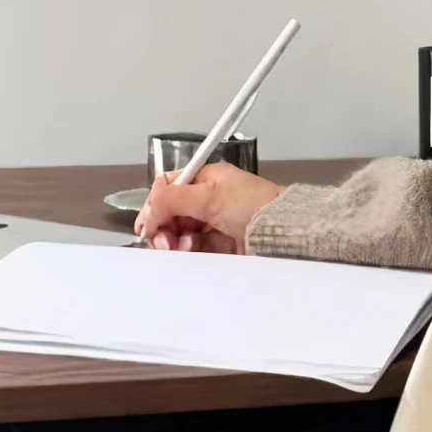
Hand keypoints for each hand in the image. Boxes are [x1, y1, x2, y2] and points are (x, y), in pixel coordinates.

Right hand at [134, 161, 283, 252]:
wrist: (284, 232)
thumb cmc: (257, 206)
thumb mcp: (208, 195)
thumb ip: (171, 199)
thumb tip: (148, 212)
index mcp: (206, 179)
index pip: (168, 189)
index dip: (154, 207)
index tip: (146, 227)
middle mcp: (210, 199)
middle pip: (172, 214)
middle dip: (163, 227)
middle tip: (163, 241)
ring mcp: (216, 222)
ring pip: (181, 233)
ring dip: (175, 241)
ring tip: (181, 246)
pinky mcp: (222, 245)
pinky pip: (196, 249)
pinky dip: (189, 252)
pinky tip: (191, 252)